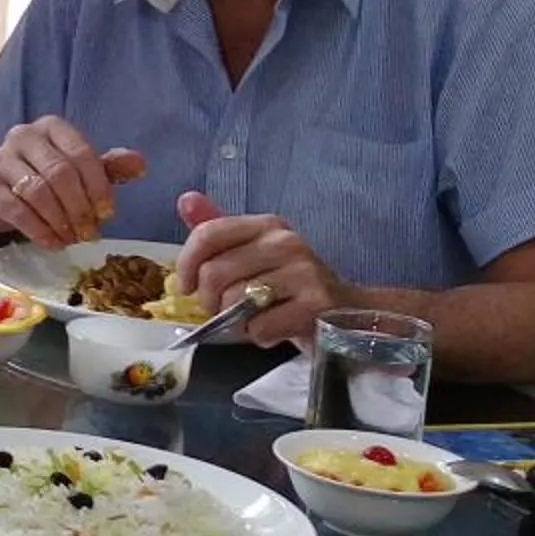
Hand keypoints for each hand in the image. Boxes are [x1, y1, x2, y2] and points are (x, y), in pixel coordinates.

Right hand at [0, 118, 146, 246]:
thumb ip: (107, 168)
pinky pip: (16, 209)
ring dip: (60, 221)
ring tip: (73, 239)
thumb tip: (140, 164)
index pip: (81, 153)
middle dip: (80, 207)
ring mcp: (0, 160)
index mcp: (51, 127)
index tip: (108, 214)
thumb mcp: (77, 171)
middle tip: (91, 233)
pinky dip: (39, 230)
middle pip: (60, 172)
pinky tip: (53, 242)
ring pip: (38, 191)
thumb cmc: (42, 179)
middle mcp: (23, 136)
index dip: (98, 186)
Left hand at [176, 191, 347, 345]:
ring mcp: (304, 272)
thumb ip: (218, 230)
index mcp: (267, 226)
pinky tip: (274, 329)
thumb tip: (186, 199)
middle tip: (224, 310)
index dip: (186, 264)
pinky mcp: (316, 305)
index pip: (208, 234)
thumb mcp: (253, 254)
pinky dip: (259, 335)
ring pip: (235, 301)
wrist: (348, 313)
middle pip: (215, 273)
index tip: (186, 287)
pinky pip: (260, 327)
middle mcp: (286, 243)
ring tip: (253, 319)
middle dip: (210, 301)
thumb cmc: (290, 286)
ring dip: (235, 321)